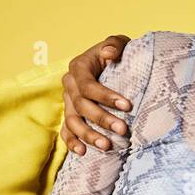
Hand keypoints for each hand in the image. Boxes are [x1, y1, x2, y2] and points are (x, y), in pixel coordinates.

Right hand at [61, 34, 132, 156]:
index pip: (88, 85)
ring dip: (89, 135)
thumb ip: (115, 44)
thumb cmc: (117, 53)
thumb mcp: (118, 43)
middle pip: (82, 106)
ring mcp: (68, 102)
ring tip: (107, 146)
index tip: (127, 106)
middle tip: (123, 129)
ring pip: (73, 122)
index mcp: (78, 67)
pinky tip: (83, 152)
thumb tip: (109, 54)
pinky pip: (66, 131)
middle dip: (102, 119)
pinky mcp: (71, 115)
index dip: (106, 97)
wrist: (111, 64)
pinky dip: (72, 142)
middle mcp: (69, 85)